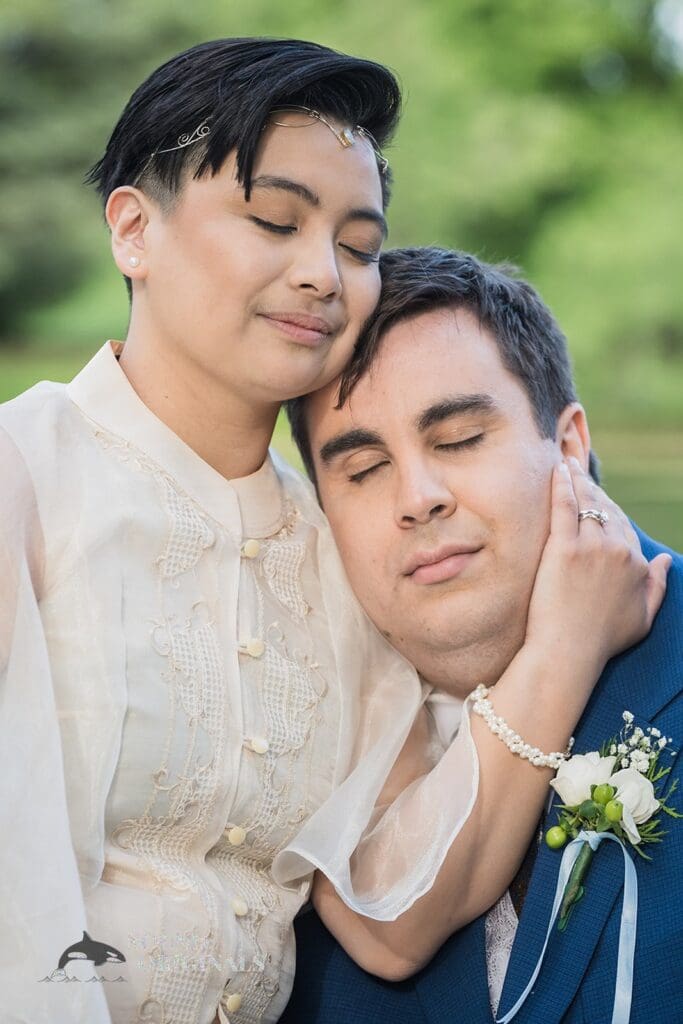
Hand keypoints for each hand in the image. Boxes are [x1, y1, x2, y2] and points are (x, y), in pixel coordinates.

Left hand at [525, 456, 669, 678]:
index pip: (623, 526)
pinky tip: (558, 470)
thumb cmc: (603, 641)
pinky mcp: (563, 547)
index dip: (609, 510)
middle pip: (605, 510)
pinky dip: (562, 485)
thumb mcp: (643, 617)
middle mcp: (618, 550)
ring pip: (586, 503)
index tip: (597, 498)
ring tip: (567, 463)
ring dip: (577, 478)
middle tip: (579, 470)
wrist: (569, 651)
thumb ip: (657, 585)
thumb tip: (664, 559)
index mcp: (637, 564)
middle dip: (593, 488)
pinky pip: (565, 506)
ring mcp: (591, 547)